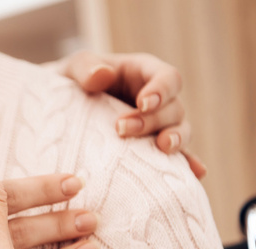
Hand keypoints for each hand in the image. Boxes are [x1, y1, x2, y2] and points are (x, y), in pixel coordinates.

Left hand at [56, 50, 206, 178]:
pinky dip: (186, 164)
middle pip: (174, 108)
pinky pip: (176, 158)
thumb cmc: (73, 83)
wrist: (61, 110)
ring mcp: (157, 126)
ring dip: (174, 140)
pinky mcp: (151, 149)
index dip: (161, 90)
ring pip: (180, 131)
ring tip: (163, 148)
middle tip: (122, 129)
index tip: (143, 103)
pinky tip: (194, 174)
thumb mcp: (73, 69)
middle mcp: (158, 100)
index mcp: (144, 74)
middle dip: (153, 120)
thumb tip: (101, 75)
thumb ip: (85, 68)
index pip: (167, 77)